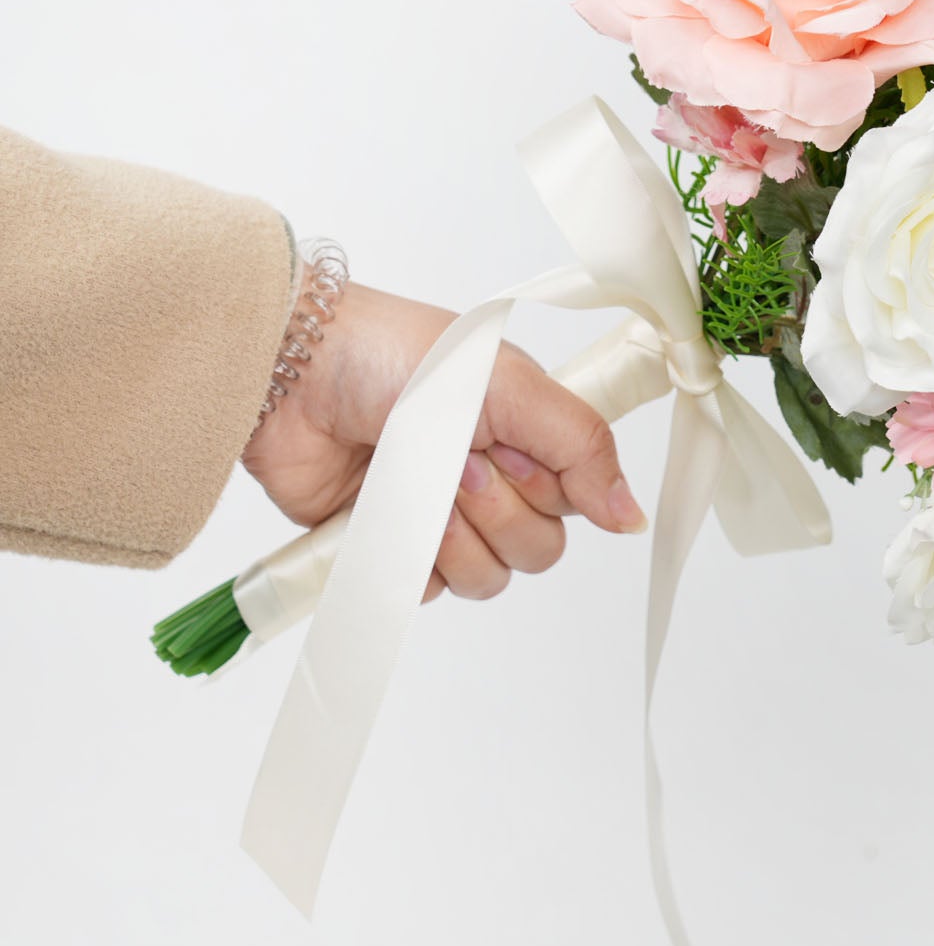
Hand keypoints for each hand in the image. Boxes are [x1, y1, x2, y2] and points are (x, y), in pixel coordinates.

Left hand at [240, 276, 646, 602]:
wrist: (291, 373)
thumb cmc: (390, 355)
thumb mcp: (508, 383)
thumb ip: (582, 446)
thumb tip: (631, 516)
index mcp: (528, 434)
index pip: (578, 499)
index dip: (547, 486)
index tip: (506, 447)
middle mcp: (494, 478)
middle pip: (540, 548)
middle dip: (497, 509)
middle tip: (454, 460)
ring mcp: (442, 516)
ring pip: (490, 576)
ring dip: (453, 535)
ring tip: (413, 481)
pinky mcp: (392, 546)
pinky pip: (431, 589)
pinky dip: (410, 556)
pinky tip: (386, 510)